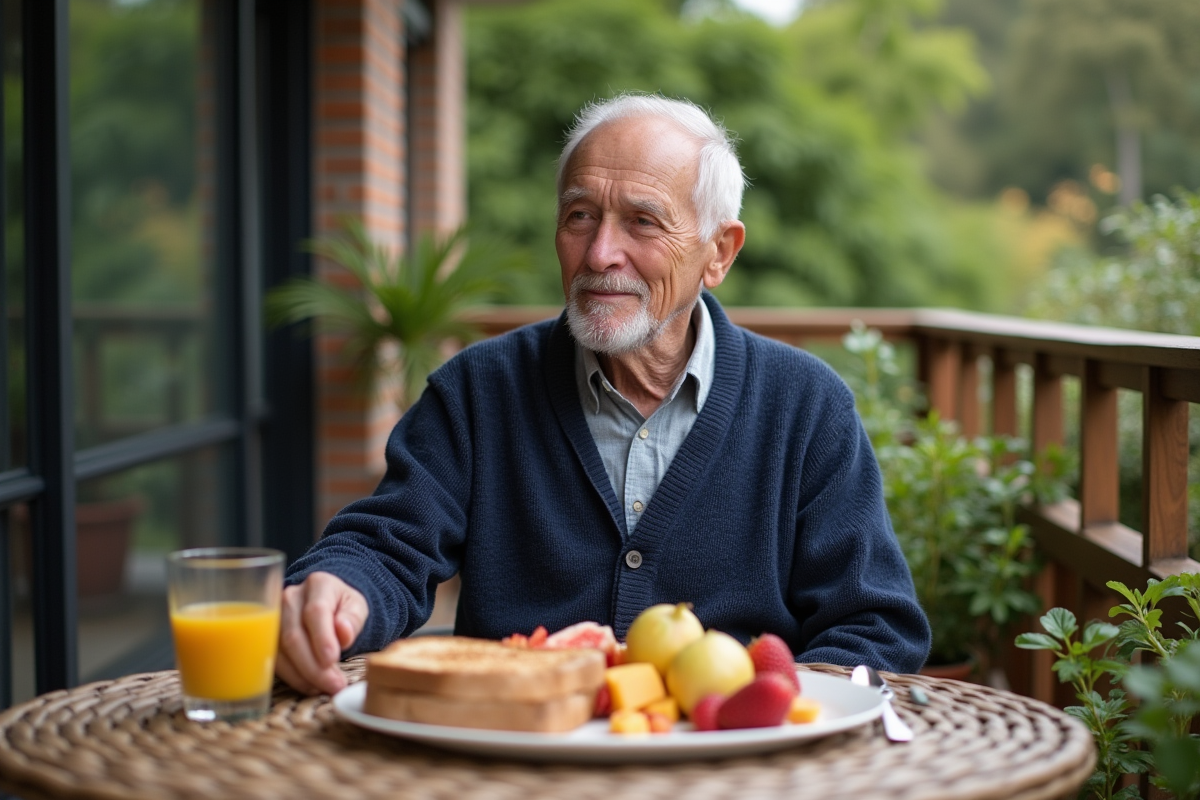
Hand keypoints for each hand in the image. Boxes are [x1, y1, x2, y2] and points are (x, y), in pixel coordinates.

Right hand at [276, 571, 367, 695]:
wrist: (327, 603)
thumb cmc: (342, 606)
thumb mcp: (357, 607)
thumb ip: (353, 618)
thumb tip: (343, 632)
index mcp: (318, 584)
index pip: (316, 611)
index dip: (322, 638)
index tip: (332, 660)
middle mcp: (290, 597)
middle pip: (294, 634)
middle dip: (313, 665)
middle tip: (334, 685)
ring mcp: (274, 616)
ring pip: (280, 650)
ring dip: (302, 674)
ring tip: (323, 688)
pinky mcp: (266, 636)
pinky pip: (274, 659)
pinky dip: (291, 676)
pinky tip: (309, 686)